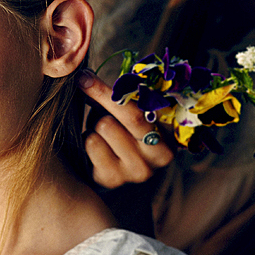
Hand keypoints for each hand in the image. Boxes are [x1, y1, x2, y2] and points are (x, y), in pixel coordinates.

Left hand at [78, 69, 174, 188]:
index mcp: (171, 134)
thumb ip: (121, 97)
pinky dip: (88, 138)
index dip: (114, 89)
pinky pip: (92, 144)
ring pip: (105, 127)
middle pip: (130, 117)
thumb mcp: (132, 113)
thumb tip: (87, 77)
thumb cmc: (126, 129)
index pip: (144, 108)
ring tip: (102, 128)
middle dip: (103, 96)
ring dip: (96, 123)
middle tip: (83, 82)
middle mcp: (159, 156)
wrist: (118, 166)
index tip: (87, 75)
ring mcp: (137, 171)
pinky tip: (96, 143)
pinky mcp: (113, 179)